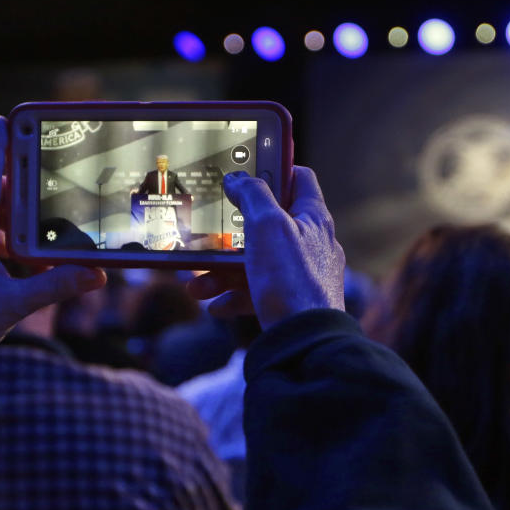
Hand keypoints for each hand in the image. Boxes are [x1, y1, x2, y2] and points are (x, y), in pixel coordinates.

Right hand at [187, 166, 344, 328]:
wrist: (305, 341)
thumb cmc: (292, 279)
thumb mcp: (268, 226)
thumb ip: (252, 195)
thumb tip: (239, 179)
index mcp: (313, 218)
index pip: (299, 179)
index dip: (273, 169)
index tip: (245, 172)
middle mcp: (311, 244)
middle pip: (265, 226)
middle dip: (228, 235)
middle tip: (203, 239)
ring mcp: (302, 275)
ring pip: (255, 263)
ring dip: (222, 272)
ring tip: (197, 285)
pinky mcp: (292, 302)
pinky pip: (257, 293)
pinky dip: (235, 297)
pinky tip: (216, 305)